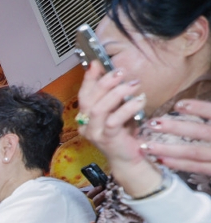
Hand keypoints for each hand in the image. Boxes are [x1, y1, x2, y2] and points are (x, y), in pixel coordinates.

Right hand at [77, 62, 161, 196]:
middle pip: (89, 99)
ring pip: (98, 108)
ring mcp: (95, 133)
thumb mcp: (117, 112)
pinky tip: (138, 100)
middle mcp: (86, 125)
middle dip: (105, 82)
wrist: (128, 159)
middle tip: (120, 72)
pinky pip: (113, 121)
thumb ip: (113, 98)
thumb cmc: (124, 135)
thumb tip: (115, 76)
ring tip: (132, 84)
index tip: (97, 64)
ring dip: (116, 93)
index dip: (89, 78)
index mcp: (86, 118)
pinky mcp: (107, 139)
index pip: (83, 94)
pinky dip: (127, 108)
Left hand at [145, 100, 210, 175]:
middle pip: (201, 132)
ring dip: (169, 149)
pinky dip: (179, 164)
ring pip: (194, 152)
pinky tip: (161, 160)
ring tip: (147, 145)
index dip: (198, 108)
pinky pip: (198, 167)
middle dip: (175, 128)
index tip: (178, 104)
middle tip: (152, 123)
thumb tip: (188, 105)